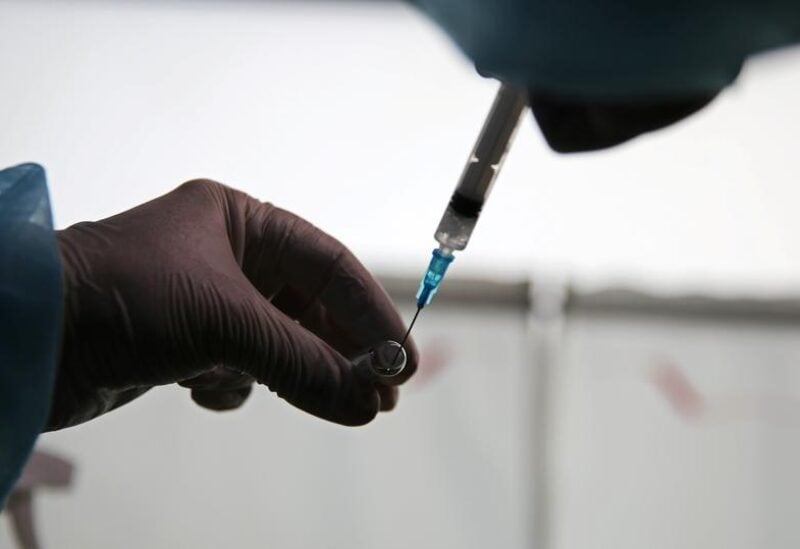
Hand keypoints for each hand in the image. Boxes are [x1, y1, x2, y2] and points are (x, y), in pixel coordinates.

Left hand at [50, 180, 416, 429]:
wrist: (26, 336)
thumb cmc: (125, 298)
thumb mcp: (226, 322)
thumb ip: (304, 363)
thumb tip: (367, 401)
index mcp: (240, 221)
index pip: (329, 264)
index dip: (369, 311)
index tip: (401, 358)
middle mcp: (227, 255)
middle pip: (308, 306)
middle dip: (340, 352)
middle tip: (380, 395)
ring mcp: (205, 300)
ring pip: (277, 341)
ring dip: (292, 373)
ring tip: (323, 403)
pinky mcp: (183, 342)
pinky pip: (237, 366)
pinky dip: (233, 385)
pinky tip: (203, 388)